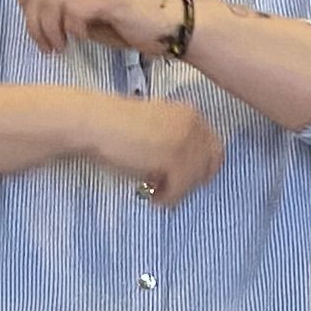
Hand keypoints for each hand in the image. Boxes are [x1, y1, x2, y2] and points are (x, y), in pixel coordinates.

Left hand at [17, 0, 179, 57]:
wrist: (165, 25)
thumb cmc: (127, 24)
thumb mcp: (85, 13)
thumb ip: (61, 8)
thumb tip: (35, 16)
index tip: (29, 17)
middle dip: (33, 18)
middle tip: (45, 43)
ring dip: (48, 27)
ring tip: (59, 47)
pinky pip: (73, 9)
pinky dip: (70, 27)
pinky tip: (79, 39)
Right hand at [85, 93, 223, 207]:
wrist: (96, 123)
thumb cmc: (117, 127)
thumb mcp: (155, 128)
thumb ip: (175, 143)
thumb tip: (186, 173)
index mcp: (190, 114)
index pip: (214, 148)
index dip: (202, 168)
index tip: (187, 181)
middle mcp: (193, 124)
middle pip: (209, 165)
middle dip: (191, 181)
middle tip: (170, 190)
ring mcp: (185, 141)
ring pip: (194, 179)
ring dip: (177, 191)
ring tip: (156, 194)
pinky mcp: (174, 158)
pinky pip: (180, 188)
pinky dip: (168, 197)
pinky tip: (153, 196)